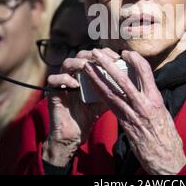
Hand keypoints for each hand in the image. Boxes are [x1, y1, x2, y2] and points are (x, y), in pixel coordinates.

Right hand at [42, 48, 117, 166]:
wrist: (75, 133)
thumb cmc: (90, 114)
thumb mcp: (106, 99)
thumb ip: (115, 88)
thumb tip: (134, 80)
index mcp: (85, 73)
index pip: (94, 55)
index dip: (105, 53)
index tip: (117, 57)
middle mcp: (73, 74)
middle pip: (81, 55)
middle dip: (94, 55)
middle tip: (106, 60)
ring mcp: (62, 82)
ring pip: (67, 63)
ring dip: (78, 63)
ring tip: (88, 68)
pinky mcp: (52, 92)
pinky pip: (54, 79)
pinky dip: (65, 79)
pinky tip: (75, 85)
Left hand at [83, 49, 185, 174]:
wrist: (164, 157)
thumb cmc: (166, 133)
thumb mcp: (163, 111)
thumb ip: (150, 97)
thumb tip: (142, 85)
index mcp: (155, 99)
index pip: (145, 72)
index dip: (134, 59)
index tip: (126, 53)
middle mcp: (143, 104)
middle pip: (123, 79)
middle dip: (108, 64)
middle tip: (97, 53)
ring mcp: (131, 114)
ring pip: (111, 92)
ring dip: (97, 78)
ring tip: (87, 66)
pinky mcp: (123, 123)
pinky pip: (109, 105)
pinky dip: (99, 93)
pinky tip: (90, 86)